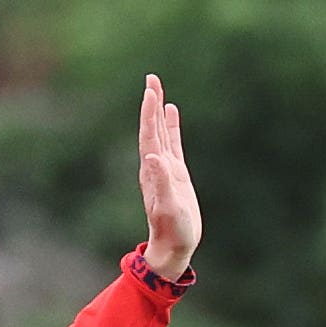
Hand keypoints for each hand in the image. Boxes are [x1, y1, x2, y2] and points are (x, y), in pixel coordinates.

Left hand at [136, 74, 203, 281]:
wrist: (173, 247)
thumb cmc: (173, 230)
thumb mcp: (169, 207)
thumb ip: (162, 182)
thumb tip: (152, 156)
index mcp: (153, 171)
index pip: (149, 135)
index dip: (149, 113)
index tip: (150, 91)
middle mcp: (155, 166)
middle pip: (152, 128)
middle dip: (151, 103)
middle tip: (152, 78)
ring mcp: (165, 169)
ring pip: (160, 132)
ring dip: (158, 111)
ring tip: (158, 89)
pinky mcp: (176, 174)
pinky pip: (172, 144)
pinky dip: (171, 127)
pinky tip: (171, 113)